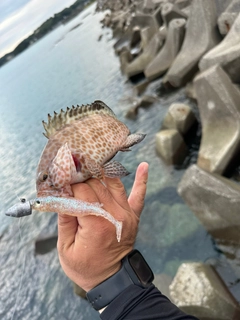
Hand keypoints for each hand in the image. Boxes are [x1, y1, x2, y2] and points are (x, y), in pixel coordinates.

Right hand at [57, 162, 147, 291]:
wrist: (112, 280)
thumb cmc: (85, 267)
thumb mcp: (66, 248)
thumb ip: (65, 219)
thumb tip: (61, 194)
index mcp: (96, 223)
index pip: (81, 191)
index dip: (70, 184)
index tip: (61, 180)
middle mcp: (114, 214)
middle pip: (96, 184)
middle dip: (82, 177)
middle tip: (72, 172)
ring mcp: (127, 214)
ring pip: (113, 183)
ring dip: (101, 173)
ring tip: (90, 165)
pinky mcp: (133, 216)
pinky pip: (139, 195)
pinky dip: (142, 180)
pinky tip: (144, 166)